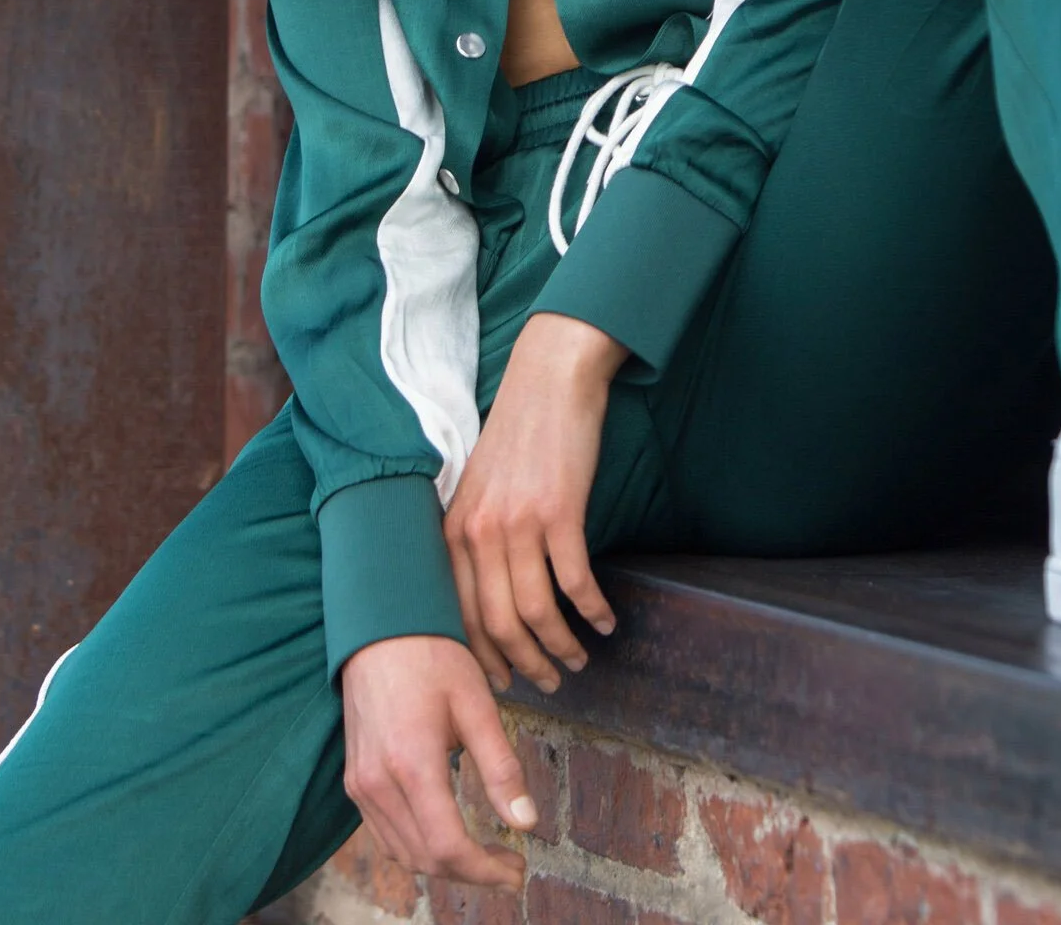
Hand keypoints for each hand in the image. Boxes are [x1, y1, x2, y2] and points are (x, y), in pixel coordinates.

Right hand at [340, 633, 535, 890]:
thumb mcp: (477, 703)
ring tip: (487, 855)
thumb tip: (527, 823)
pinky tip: (449, 834)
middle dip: (472, 873)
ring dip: (445, 864)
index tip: (518, 870)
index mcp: (412, 764)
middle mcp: (378, 783)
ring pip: (404, 853)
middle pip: (426, 858)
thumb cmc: (433, 656)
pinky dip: (419, 846)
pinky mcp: (354, 780)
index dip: (486, 870)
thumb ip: (501, 766)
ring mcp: (360, 785)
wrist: (380, 627)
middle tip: (512, 865)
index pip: (448, 846)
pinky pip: (385, 834)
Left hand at [445, 312, 627, 691]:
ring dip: (561, 646)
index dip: (483, 657)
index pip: (460, 615)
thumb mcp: (480, 485)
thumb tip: (488, 590)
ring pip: (536, 611)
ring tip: (580, 658)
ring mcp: (519, 523)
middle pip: (498, 624)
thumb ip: (476, 534)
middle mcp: (479, 531)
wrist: (551, 379)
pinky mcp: (559, 512)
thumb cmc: (520, 432)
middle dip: (525, 664)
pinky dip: (592, 610)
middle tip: (549, 681)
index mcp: (455, 529)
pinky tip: (605, 621)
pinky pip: (575, 582)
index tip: (504, 679)